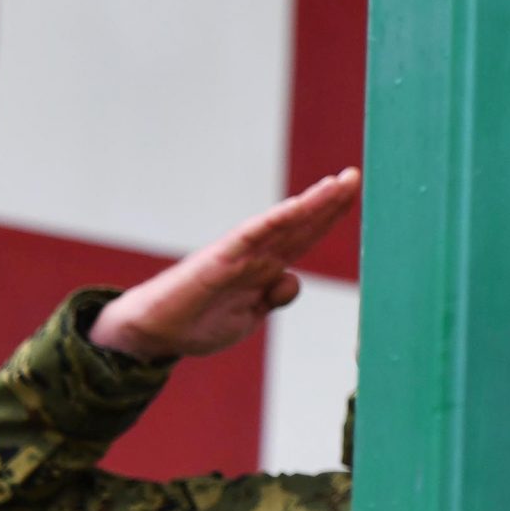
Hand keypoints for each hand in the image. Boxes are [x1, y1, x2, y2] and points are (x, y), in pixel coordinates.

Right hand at [90, 169, 359, 359]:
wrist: (154, 334)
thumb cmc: (198, 323)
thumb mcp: (250, 317)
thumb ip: (273, 298)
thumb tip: (292, 279)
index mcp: (265, 268)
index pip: (304, 236)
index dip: (329, 217)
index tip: (352, 195)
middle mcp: (255, 255)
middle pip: (299, 224)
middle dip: (328, 202)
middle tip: (355, 176)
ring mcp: (238, 255)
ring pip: (281, 224)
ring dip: (310, 204)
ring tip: (336, 184)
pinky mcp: (218, 261)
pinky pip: (251, 236)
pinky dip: (274, 220)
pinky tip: (298, 207)